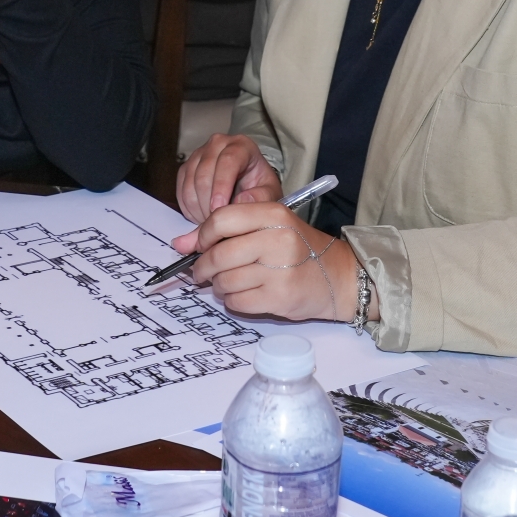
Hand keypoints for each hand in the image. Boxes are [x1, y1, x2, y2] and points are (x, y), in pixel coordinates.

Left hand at [169, 201, 355, 321]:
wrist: (338, 276)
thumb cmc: (297, 249)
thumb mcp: (267, 228)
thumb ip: (225, 231)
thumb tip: (179, 244)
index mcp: (273, 214)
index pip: (221, 219)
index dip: (202, 235)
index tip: (200, 246)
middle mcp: (277, 239)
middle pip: (219, 254)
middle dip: (203, 267)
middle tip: (203, 272)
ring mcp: (280, 270)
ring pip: (225, 281)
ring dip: (219, 286)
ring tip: (229, 283)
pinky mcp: (280, 298)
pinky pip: (237, 302)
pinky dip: (233, 301)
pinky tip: (244, 295)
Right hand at [175, 134, 281, 222]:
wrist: (248, 186)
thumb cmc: (259, 188)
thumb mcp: (270, 192)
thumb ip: (262, 197)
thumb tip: (242, 200)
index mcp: (241, 146)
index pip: (227, 161)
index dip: (221, 186)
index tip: (219, 209)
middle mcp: (217, 144)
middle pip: (204, 173)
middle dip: (208, 203)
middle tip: (217, 224)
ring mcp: (199, 155)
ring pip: (190, 183)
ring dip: (198, 208)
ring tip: (212, 223)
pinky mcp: (186, 168)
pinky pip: (181, 190)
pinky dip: (189, 208)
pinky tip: (202, 216)